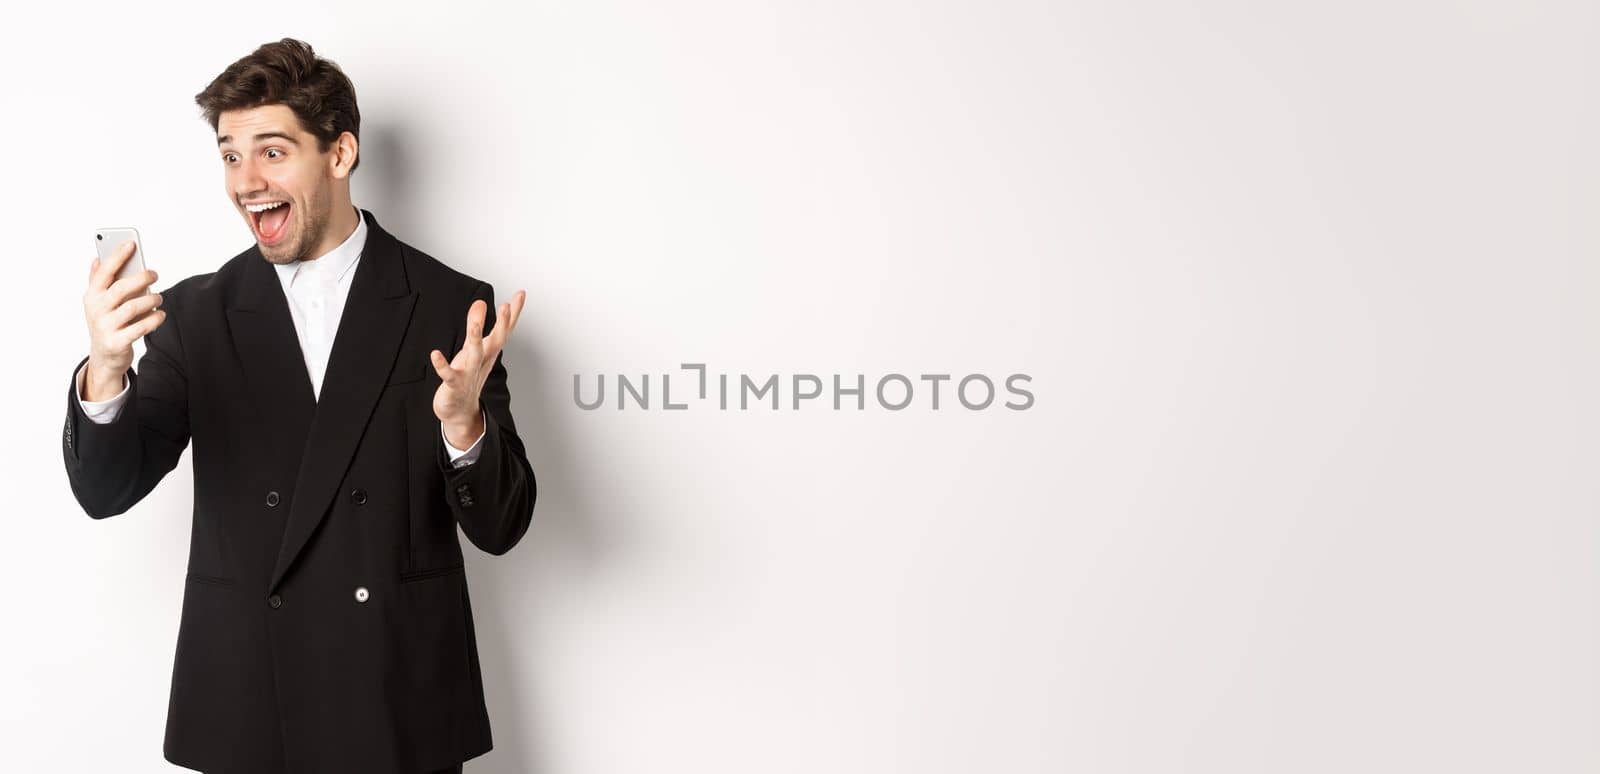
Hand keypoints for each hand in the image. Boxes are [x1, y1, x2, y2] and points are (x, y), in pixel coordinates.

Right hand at [82, 241, 163, 400]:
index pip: (104, 272)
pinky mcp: (117, 343)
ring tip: (159, 298)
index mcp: (91, 296)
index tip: (131, 243)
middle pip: (121, 288)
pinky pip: (141, 327)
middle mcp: (96, 310)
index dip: (117, 256)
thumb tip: (97, 259)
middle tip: (154, 274)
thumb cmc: (106, 323)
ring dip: (151, 300)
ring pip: (133, 307)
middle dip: (141, 278)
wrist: (104, 358)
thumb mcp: (98, 302)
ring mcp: (105, 327)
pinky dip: (154, 319)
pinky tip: (161, 314)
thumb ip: (98, 281)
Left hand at [431, 290, 526, 446]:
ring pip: (474, 355)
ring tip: (474, 325)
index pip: (505, 329)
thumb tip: (480, 301)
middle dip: (502, 324)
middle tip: (506, 306)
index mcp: (489, 351)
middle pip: (496, 341)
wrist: (460, 410)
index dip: (514, 312)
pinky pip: (448, 374)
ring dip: (475, 340)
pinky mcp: (454, 384)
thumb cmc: (468, 375)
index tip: (521, 294)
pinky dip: (442, 366)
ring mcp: (469, 372)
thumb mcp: (473, 347)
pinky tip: (435, 355)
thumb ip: (477, 323)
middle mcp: (482, 360)